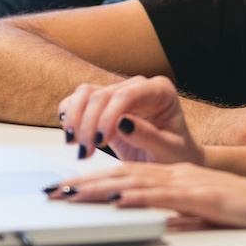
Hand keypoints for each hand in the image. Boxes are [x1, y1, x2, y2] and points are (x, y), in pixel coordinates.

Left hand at [49, 162, 245, 243]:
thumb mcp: (203, 217)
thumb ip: (178, 218)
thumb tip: (153, 226)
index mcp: (177, 178)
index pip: (129, 176)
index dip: (96, 182)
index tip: (69, 190)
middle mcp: (179, 176)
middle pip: (124, 175)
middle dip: (87, 184)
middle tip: (56, 192)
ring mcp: (190, 184)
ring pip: (137, 182)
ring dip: (102, 189)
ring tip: (73, 195)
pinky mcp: (202, 197)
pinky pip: (164, 197)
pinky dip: (137, 198)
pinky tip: (118, 200)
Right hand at [60, 76, 203, 164]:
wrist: (170, 159)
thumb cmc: (176, 154)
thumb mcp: (169, 151)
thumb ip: (149, 137)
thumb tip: (123, 123)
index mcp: (160, 91)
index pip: (127, 94)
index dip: (108, 116)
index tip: (100, 141)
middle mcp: (138, 87)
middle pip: (102, 95)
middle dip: (89, 124)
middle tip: (86, 152)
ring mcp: (119, 93)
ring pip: (86, 93)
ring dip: (75, 119)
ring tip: (75, 145)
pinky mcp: (103, 106)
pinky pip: (78, 101)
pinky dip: (70, 116)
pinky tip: (71, 135)